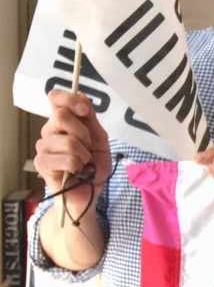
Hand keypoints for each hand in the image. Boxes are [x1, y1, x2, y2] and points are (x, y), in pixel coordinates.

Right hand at [34, 89, 111, 214]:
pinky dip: (78, 166)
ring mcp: (43, 147)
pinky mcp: (42, 163)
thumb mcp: (99, 139)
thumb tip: (81, 94)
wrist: (90, 192)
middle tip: (88, 148)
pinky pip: (66, 159)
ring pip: (68, 141)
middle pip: (61, 116)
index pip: (54, 98)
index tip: (84, 111)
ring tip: (83, 163)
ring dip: (84, 154)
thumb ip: (90, 118)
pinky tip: (76, 171)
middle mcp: (49, 131)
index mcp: (63, 122)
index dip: (68, 99)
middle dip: (84, 134)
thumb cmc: (93, 166)